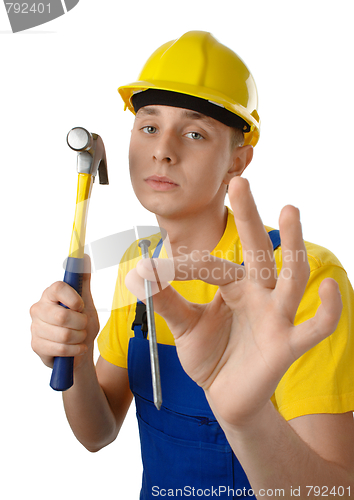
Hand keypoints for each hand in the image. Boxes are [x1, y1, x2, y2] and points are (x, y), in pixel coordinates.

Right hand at [30, 255, 98, 369]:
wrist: (79, 351)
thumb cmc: (80, 324)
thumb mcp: (86, 301)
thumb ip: (84, 280)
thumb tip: (84, 257)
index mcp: (50, 295)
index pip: (58, 288)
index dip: (73, 298)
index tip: (81, 306)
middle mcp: (39, 309)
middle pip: (62, 315)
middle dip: (80, 323)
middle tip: (82, 325)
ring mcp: (35, 328)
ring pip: (64, 334)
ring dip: (79, 338)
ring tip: (79, 337)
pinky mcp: (36, 346)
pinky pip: (62, 348)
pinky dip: (75, 349)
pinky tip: (77, 348)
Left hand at [125, 177, 342, 427]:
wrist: (225, 396)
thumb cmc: (210, 356)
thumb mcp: (184, 327)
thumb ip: (168, 301)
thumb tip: (142, 273)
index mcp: (233, 287)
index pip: (212, 266)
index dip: (185, 266)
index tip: (156, 270)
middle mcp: (258, 294)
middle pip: (258, 250)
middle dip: (249, 217)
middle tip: (239, 181)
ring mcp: (276, 317)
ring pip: (291, 276)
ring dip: (293, 244)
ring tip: (289, 209)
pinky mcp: (287, 345)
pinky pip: (314, 327)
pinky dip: (326, 310)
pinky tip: (329, 287)